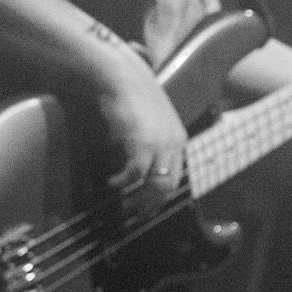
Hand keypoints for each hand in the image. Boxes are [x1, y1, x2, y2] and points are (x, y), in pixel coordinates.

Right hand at [97, 59, 188, 204]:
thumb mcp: (150, 123)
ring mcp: (160, 144)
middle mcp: (174, 144)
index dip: (162, 197)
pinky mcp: (142, 143)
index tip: (149, 209)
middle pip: (169, 186)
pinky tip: (112, 183)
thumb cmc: (132, 98)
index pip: (176, 177)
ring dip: (138, 198)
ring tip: (123, 202)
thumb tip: (140, 171)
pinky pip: (136, 174)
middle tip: (135, 214)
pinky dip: (123, 182)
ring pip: (156, 185)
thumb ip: (152, 144)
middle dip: (152, 204)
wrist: (124, 77)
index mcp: (178, 140)